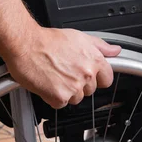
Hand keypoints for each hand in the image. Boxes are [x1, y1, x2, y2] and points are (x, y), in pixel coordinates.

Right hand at [3, 28, 120, 108]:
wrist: (26, 44)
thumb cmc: (48, 40)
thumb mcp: (79, 37)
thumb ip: (100, 46)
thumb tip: (115, 50)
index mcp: (94, 60)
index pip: (107, 79)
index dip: (97, 77)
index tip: (89, 75)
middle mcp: (86, 74)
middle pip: (90, 90)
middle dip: (79, 83)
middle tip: (65, 71)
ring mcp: (74, 87)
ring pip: (76, 98)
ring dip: (67, 91)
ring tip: (55, 76)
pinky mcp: (59, 97)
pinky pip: (61, 104)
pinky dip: (53, 97)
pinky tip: (48, 83)